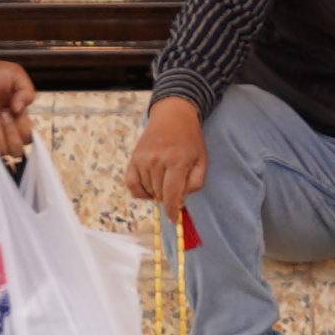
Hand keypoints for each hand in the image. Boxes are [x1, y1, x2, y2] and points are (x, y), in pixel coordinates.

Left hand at [0, 58, 37, 165]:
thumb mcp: (16, 75)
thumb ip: (26, 92)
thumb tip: (19, 109)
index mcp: (18, 118)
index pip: (28, 136)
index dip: (22, 126)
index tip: (13, 109)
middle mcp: (5, 129)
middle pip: (16, 149)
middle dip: (9, 131)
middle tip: (1, 113)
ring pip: (1, 152)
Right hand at [125, 91, 207, 209]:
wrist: (172, 115)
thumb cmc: (190, 139)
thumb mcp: (202, 160)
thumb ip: (195, 184)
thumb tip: (179, 202)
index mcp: (177, 161)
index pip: (171, 195)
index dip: (172, 211)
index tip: (173, 219)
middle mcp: (157, 160)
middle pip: (160, 194)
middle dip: (169, 197)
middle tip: (176, 185)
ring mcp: (143, 159)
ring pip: (148, 191)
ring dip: (157, 192)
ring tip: (165, 178)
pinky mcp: (134, 158)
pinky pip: (132, 184)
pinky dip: (140, 191)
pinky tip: (149, 187)